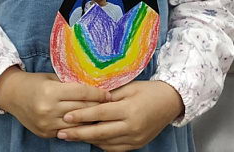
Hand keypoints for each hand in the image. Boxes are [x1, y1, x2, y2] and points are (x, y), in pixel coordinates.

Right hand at [0, 66, 110, 138]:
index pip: (81, 93)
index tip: (109, 94)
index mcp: (51, 92)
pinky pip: (67, 131)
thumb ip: (70, 83)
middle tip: (111, 104)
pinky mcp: (45, 133)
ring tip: (102, 115)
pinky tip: (87, 123)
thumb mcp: (52, 78)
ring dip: (90, 119)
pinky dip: (78, 127)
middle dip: (98, 106)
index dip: (98, 93)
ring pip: (77, 123)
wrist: (12, 95)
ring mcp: (46, 124)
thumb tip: (94, 84)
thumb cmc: (35, 82)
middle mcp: (48, 109)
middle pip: (81, 109)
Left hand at [56, 80, 183, 150]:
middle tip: (62, 132)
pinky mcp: (137, 145)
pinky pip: (114, 148)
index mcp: (129, 110)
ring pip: (105, 143)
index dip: (81, 116)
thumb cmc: (149, 90)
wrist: (171, 102)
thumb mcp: (129, 87)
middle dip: (78, 133)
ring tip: (72, 135)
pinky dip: (101, 144)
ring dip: (88, 140)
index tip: (66, 117)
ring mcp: (135, 138)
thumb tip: (88, 97)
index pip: (100, 114)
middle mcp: (132, 127)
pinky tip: (91, 139)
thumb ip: (109, 94)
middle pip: (99, 133)